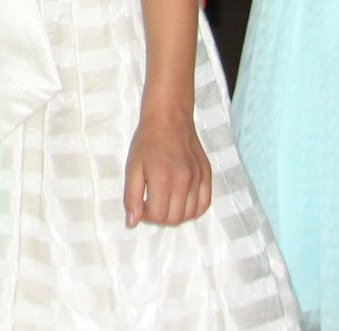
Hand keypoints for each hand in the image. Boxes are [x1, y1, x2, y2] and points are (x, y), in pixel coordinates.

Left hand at [122, 107, 212, 226]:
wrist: (169, 117)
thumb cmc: (148, 140)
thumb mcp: (132, 167)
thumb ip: (132, 196)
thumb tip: (132, 222)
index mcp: (163, 179)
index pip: (158, 216)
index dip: (146, 215)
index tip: (141, 203)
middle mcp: (184, 181)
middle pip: (174, 219)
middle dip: (160, 216)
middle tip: (151, 202)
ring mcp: (198, 178)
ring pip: (190, 214)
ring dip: (176, 214)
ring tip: (165, 200)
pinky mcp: (207, 174)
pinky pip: (204, 204)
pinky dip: (193, 209)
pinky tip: (181, 200)